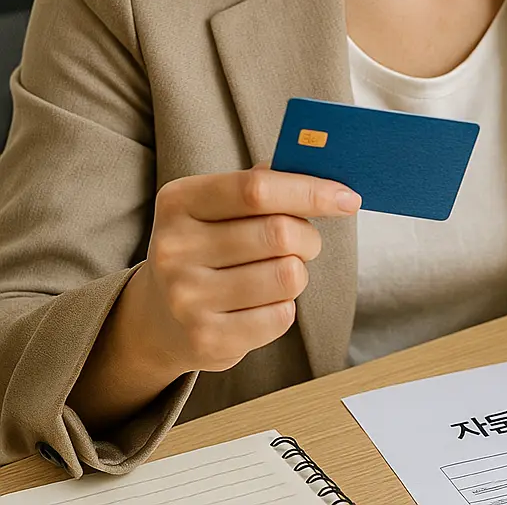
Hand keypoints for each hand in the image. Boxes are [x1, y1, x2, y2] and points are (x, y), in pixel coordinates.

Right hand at [134, 164, 360, 374]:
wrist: (158, 316)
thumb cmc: (208, 244)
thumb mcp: (219, 205)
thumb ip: (264, 183)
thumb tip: (321, 166)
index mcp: (179, 202)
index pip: (257, 190)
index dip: (311, 191)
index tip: (348, 198)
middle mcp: (174, 249)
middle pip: (280, 233)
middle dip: (309, 237)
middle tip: (305, 241)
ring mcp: (186, 298)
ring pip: (288, 275)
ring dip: (298, 272)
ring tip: (278, 272)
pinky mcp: (206, 340)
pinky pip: (281, 317)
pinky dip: (285, 307)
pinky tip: (261, 304)